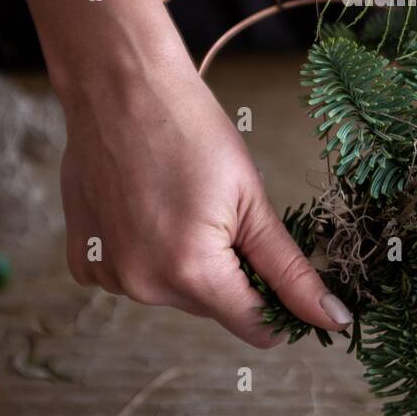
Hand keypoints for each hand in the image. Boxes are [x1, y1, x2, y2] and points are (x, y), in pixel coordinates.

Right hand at [58, 53, 351, 346]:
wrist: (121, 88)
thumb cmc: (193, 131)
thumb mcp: (252, 200)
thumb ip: (290, 269)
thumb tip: (333, 319)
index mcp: (192, 272)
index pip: (256, 328)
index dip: (280, 305)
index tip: (283, 272)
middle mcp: (144, 286)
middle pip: (214, 306)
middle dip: (230, 270)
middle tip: (220, 209)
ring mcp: (108, 275)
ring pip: (174, 291)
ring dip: (187, 262)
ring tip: (179, 201)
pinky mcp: (83, 262)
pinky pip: (134, 276)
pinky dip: (148, 253)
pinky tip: (145, 208)